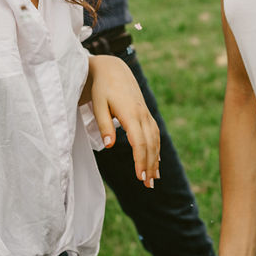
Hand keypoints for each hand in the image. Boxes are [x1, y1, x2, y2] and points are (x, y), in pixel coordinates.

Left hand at [85, 55, 159, 186]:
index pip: (140, 142)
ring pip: (155, 140)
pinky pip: (155, 134)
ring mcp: (146, 114)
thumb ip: (104, 125)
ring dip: (155, 159)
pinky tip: (156, 160)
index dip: (140, 161)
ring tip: (154, 178)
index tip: (139, 177)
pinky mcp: (145, 113)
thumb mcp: (98, 105)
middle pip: (150, 144)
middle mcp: (142, 115)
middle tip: (148, 185)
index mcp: (130, 114)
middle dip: (150, 166)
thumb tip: (109, 144)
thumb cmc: (102, 88)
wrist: (113, 69)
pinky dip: (156, 148)